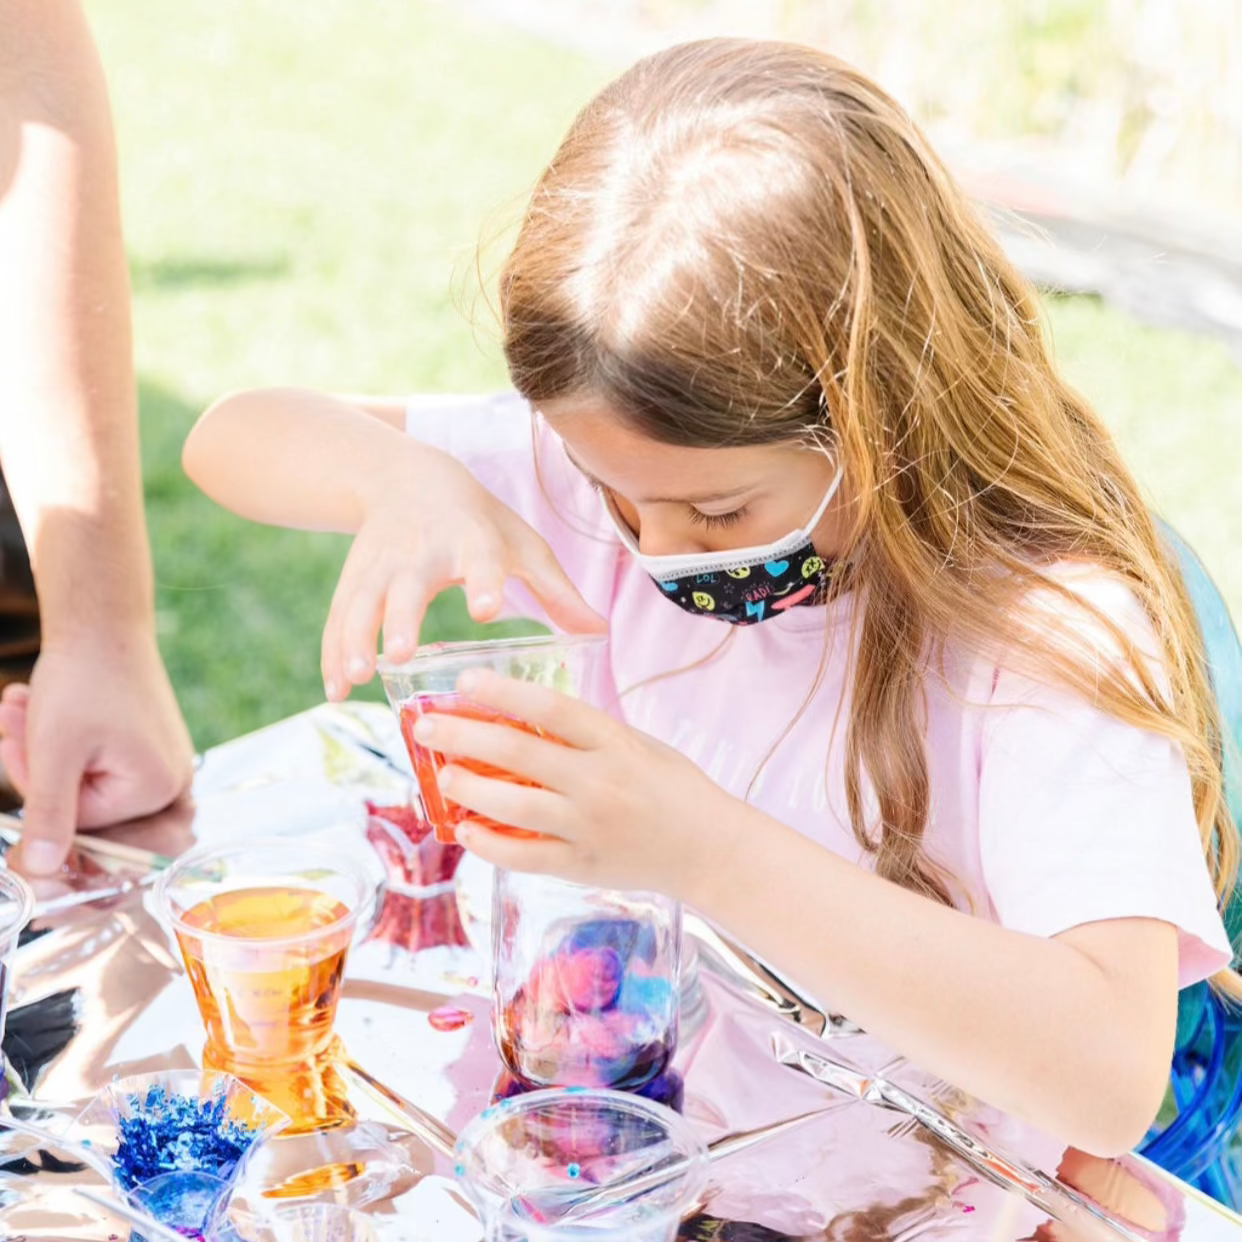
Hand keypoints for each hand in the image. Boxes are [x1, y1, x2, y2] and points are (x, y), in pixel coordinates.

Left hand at [0, 629, 193, 874]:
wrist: (102, 621)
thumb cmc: (83, 680)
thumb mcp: (54, 753)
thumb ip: (49, 815)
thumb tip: (39, 871)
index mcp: (155, 790)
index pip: (78, 821)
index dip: (35, 787)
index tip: (14, 744)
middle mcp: (170, 783)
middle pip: (81, 803)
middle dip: (36, 765)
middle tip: (14, 717)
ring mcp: (161, 763)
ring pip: (80, 780)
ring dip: (40, 749)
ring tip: (22, 704)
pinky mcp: (147, 747)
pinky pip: (93, 762)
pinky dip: (60, 740)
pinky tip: (40, 707)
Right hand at [321, 446, 605, 699]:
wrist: (404, 475)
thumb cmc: (478, 521)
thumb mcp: (522, 545)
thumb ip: (557, 592)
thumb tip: (600, 635)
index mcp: (470, 540)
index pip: (479, 560)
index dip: (483, 582)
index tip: (486, 610)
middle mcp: (421, 551)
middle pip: (407, 585)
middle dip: (401, 617)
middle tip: (400, 653)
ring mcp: (381, 563)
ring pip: (362, 602)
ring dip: (355, 639)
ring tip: (355, 678)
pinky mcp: (353, 577)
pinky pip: (338, 616)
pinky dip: (332, 651)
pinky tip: (336, 690)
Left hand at [407, 667, 732, 895]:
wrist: (709, 849)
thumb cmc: (673, 788)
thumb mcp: (637, 744)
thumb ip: (586, 734)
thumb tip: (520, 717)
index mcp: (615, 743)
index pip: (549, 709)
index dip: (502, 692)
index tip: (465, 681)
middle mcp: (599, 782)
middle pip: (518, 754)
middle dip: (464, 736)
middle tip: (425, 728)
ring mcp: (588, 827)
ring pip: (514, 806)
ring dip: (469, 789)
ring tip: (442, 777)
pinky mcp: (582, 866)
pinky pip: (524, 855)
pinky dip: (489, 844)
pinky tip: (466, 830)